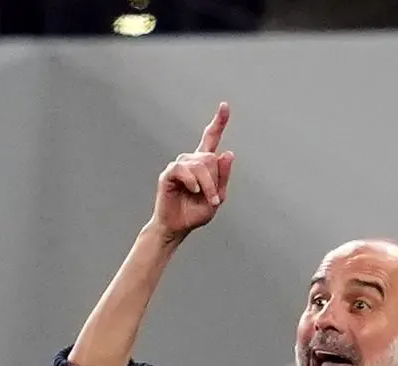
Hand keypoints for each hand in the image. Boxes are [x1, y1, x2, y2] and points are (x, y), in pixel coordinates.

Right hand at [151, 103, 234, 240]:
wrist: (176, 228)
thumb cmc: (194, 214)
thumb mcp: (216, 199)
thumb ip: (223, 178)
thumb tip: (228, 153)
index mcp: (203, 164)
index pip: (211, 138)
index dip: (218, 123)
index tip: (225, 106)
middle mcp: (191, 160)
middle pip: (210, 158)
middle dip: (215, 181)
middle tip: (213, 200)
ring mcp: (179, 165)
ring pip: (201, 165)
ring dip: (207, 185)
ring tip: (206, 200)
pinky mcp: (169, 173)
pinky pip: (184, 170)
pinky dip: (192, 182)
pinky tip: (193, 191)